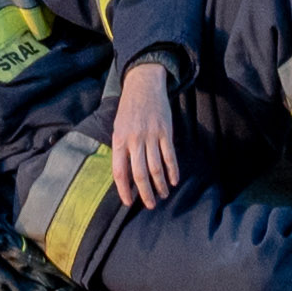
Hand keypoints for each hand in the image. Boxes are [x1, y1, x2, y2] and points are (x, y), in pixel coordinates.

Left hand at [109, 60, 184, 209]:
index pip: (119, 171)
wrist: (143, 85)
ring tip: (163, 195)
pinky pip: (170, 156)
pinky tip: (174, 180)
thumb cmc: (128, 109)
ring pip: (156, 167)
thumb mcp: (117, 127)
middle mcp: (135, 140)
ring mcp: (151, 136)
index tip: (128, 202)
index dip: (124, 189)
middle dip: (145, 193)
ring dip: (160, 184)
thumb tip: (124, 174)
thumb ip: (121, 149)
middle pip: (140, 173)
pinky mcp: (165, 132)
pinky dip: (173, 170)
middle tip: (149, 205)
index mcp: (119, 140)